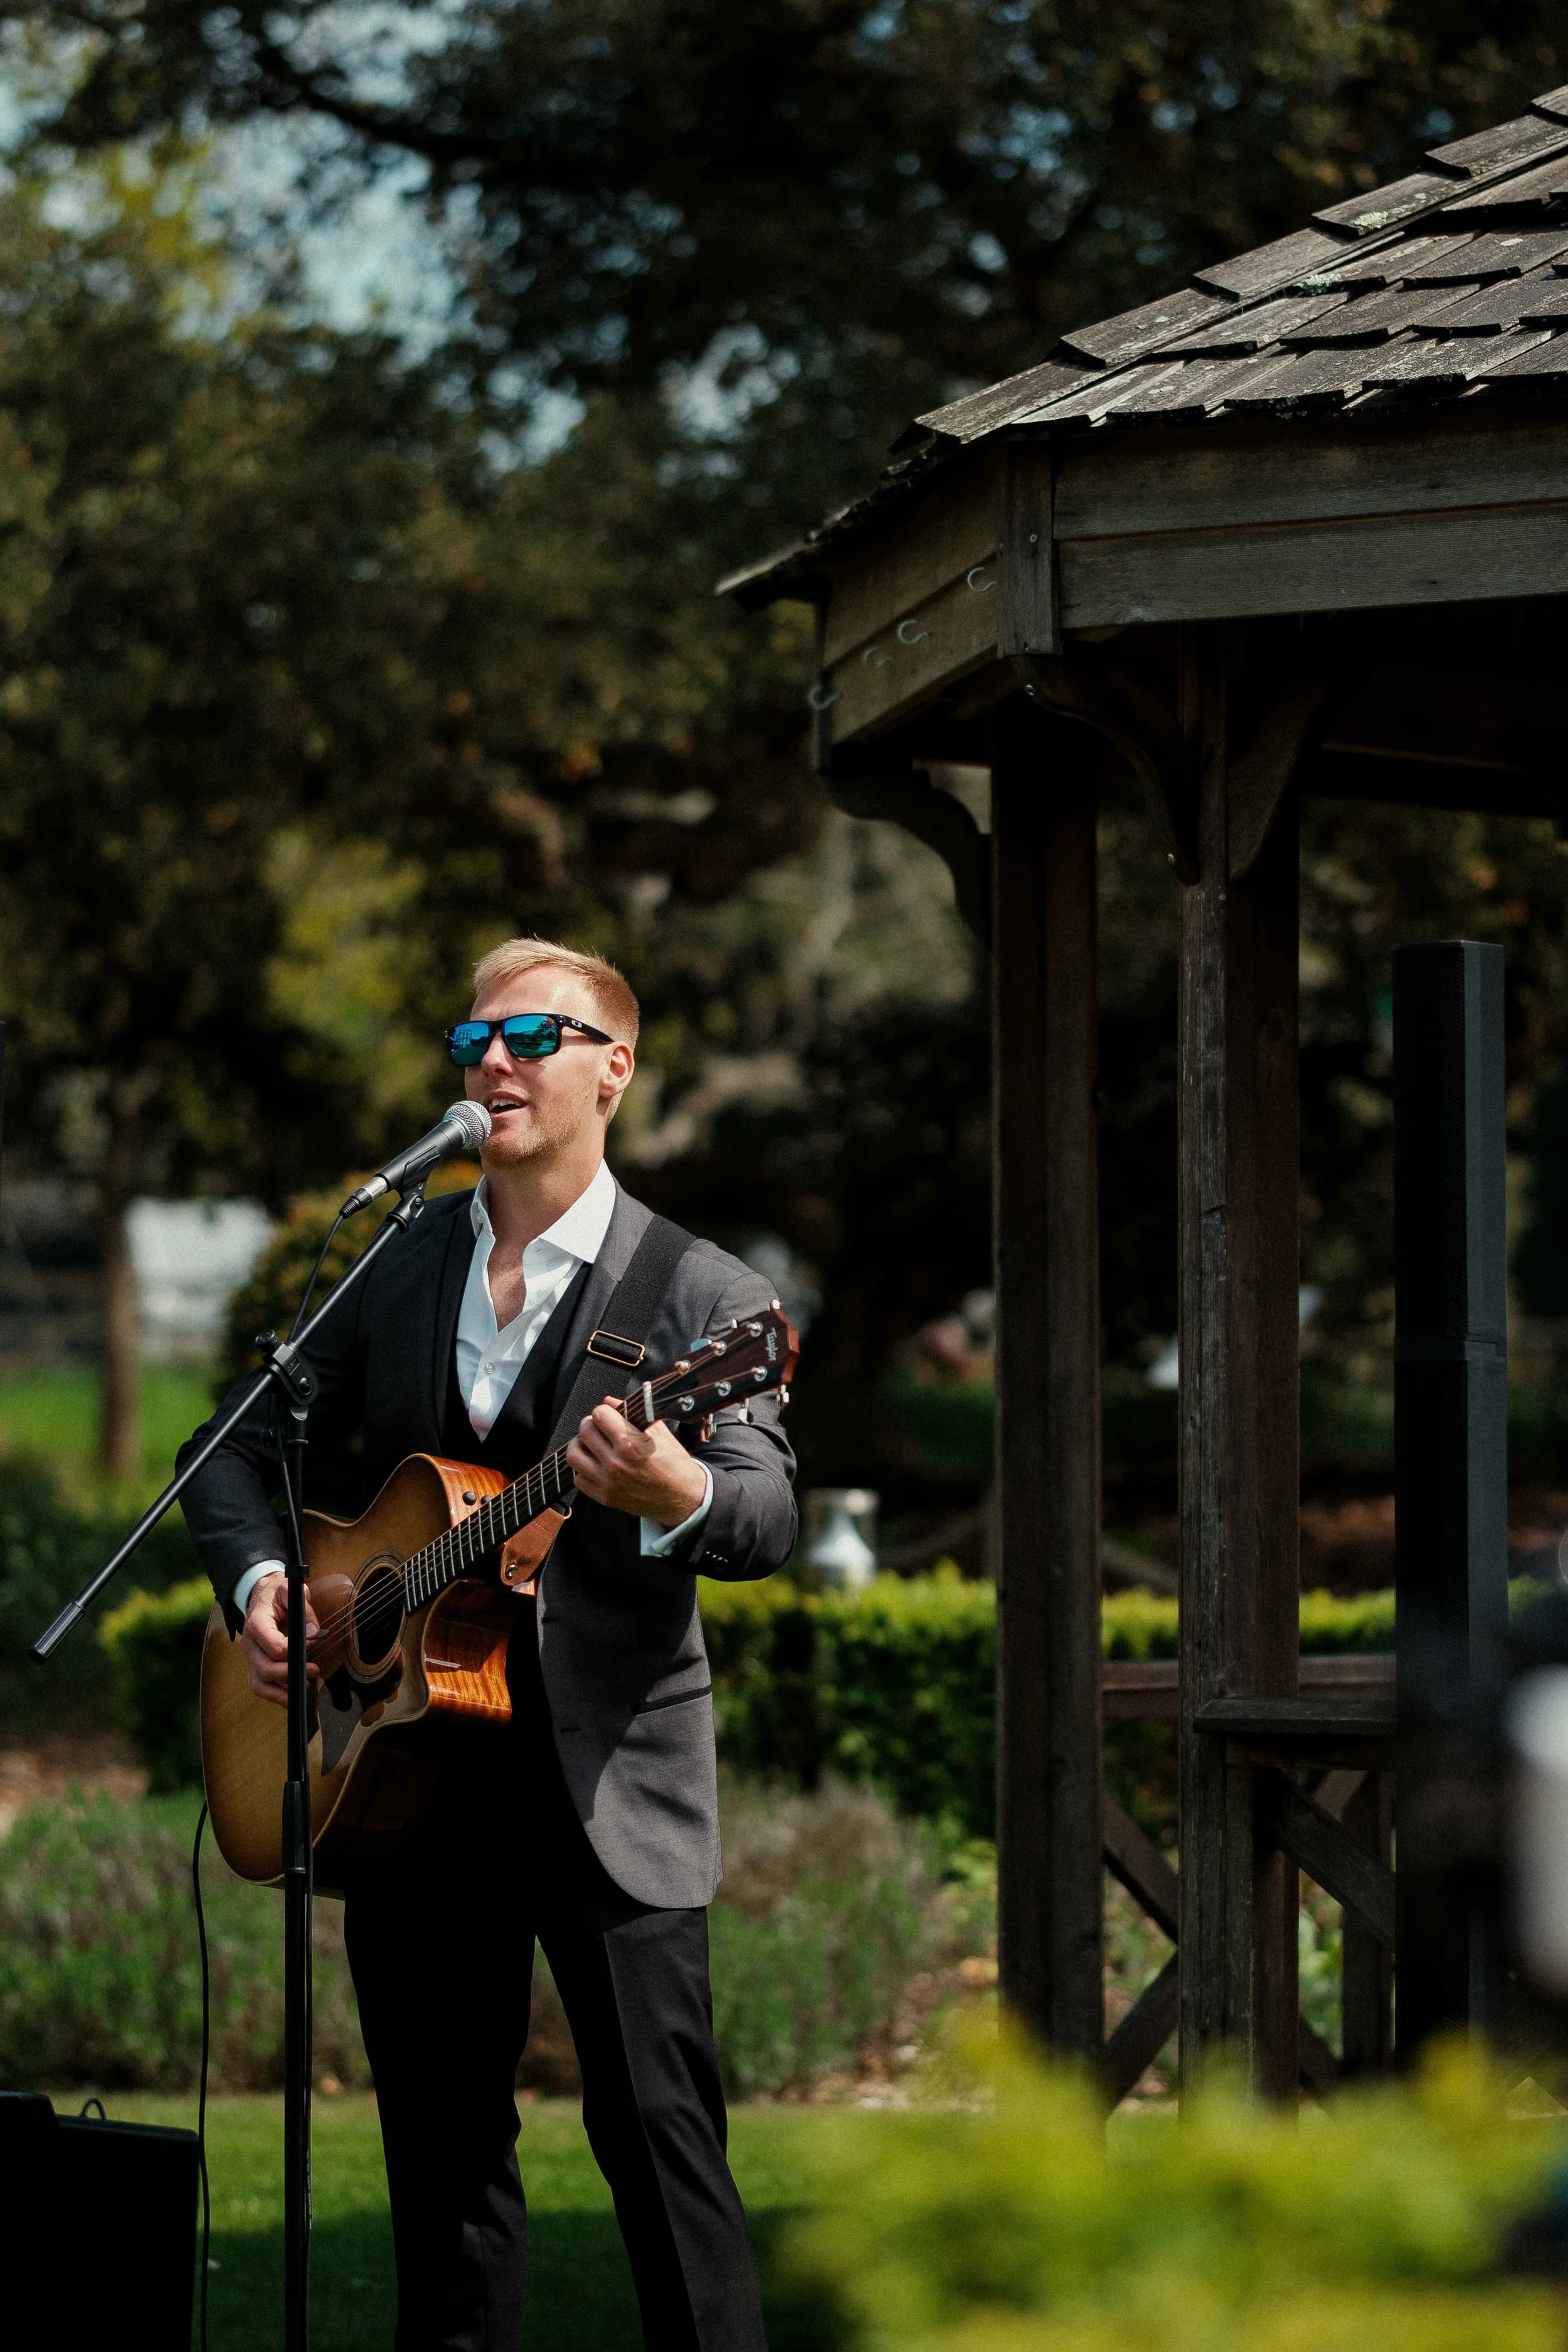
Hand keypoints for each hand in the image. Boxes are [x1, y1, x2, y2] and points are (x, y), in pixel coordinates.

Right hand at [240, 1571, 319, 1706]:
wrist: (263, 1596)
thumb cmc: (277, 1594)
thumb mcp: (290, 1590)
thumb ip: (303, 1609)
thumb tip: (313, 1633)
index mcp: (256, 1623)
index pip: (273, 1646)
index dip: (294, 1649)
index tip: (311, 1643)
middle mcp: (249, 1644)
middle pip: (264, 1668)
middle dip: (290, 1674)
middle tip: (314, 1670)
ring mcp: (251, 1658)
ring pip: (259, 1684)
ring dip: (281, 1693)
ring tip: (304, 1689)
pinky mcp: (255, 1666)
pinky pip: (261, 1687)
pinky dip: (277, 1696)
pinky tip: (294, 1695)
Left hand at [566, 1403, 707, 1526]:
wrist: (682, 1496)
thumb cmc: (673, 1463)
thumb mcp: (659, 1433)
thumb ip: (632, 1414)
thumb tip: (609, 1401)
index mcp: (631, 1444)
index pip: (600, 1415)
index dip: (604, 1412)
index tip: (609, 1416)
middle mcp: (617, 1463)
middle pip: (585, 1431)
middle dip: (592, 1425)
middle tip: (600, 1428)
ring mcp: (608, 1482)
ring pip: (574, 1455)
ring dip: (581, 1446)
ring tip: (591, 1445)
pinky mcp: (605, 1497)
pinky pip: (578, 1479)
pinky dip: (584, 1470)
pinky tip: (596, 1465)